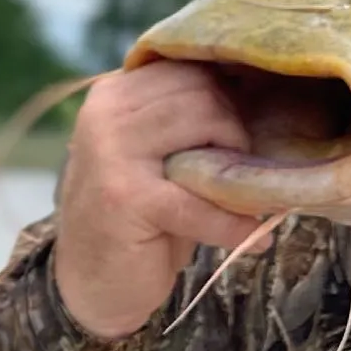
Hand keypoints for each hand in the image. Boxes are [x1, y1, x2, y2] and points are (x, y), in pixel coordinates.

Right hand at [51, 61, 268, 339]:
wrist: (92, 282)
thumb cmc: (139, 211)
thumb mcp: (156, 151)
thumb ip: (187, 115)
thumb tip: (259, 84)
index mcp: (113, 92)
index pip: (189, 67)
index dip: (229, 93)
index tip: (249, 123)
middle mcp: (106, 113)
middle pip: (203, 93)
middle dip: (234, 130)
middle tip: (238, 170)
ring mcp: (111, 152)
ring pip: (206, 126)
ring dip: (234, 167)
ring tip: (237, 195)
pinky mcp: (125, 197)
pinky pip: (201, 200)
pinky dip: (234, 222)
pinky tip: (253, 237)